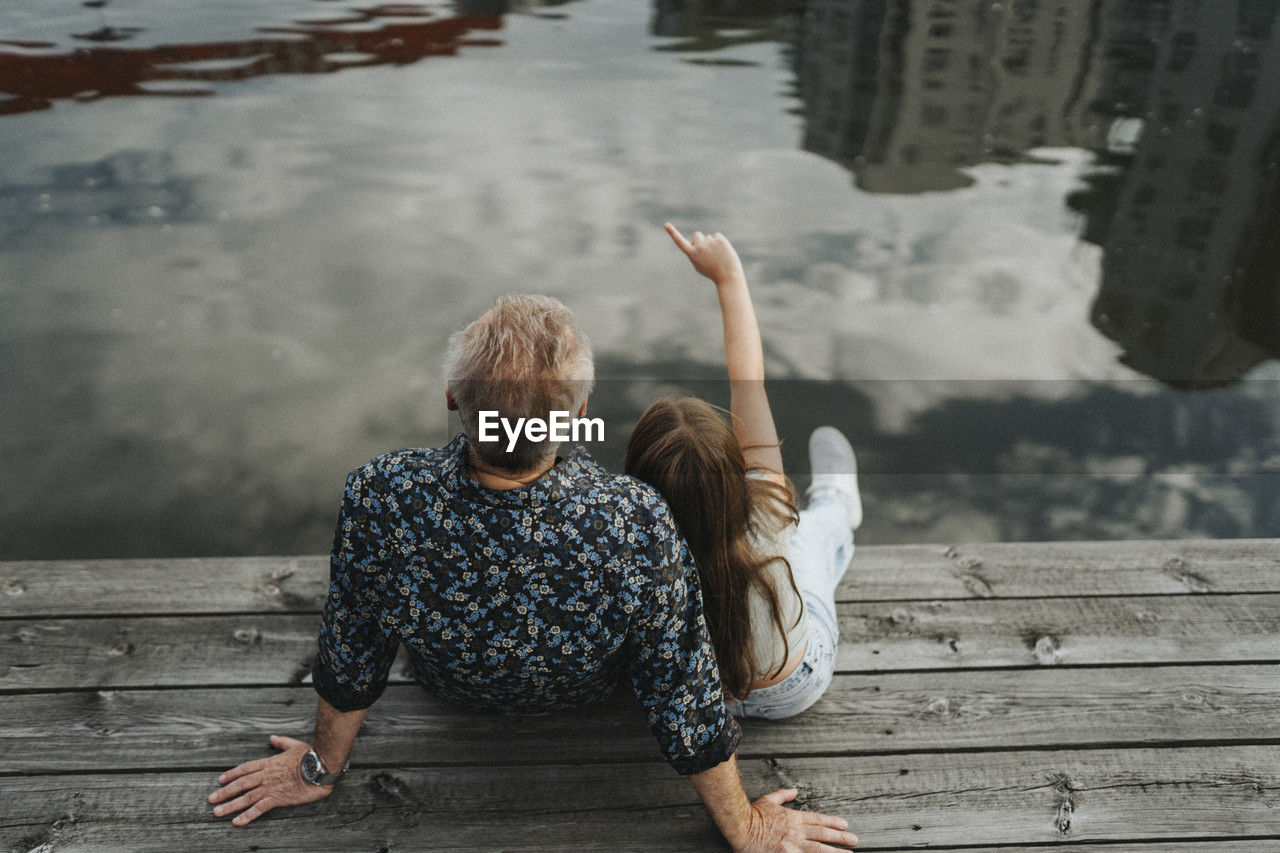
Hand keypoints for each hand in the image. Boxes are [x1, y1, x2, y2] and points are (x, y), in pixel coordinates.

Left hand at [208, 734, 332, 826]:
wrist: (321, 766)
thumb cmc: (311, 756)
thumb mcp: (295, 745)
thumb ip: (282, 742)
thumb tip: (273, 738)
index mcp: (270, 762)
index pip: (245, 768)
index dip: (231, 774)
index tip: (220, 780)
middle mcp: (267, 775)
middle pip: (241, 783)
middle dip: (224, 792)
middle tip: (211, 799)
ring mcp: (271, 786)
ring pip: (246, 797)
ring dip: (230, 805)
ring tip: (217, 812)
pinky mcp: (278, 798)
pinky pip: (259, 808)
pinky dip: (247, 816)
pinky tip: (237, 822)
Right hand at [665, 223, 745, 286]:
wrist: (728, 276)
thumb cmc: (712, 272)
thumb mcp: (699, 264)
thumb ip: (695, 252)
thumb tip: (696, 241)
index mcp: (692, 254)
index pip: (680, 242)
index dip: (672, 233)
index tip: (666, 225)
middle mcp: (699, 247)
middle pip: (697, 235)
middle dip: (701, 240)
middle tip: (708, 253)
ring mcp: (709, 242)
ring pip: (708, 237)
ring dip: (712, 243)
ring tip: (717, 256)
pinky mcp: (719, 240)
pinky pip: (717, 235)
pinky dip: (719, 242)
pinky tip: (723, 251)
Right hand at [732, 788, 857, 851]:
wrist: (739, 827)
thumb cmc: (752, 815)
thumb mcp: (768, 800)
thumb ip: (783, 795)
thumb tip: (794, 790)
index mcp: (793, 817)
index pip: (818, 820)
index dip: (833, 823)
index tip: (845, 825)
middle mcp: (795, 831)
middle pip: (822, 835)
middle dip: (840, 838)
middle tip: (854, 841)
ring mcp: (791, 845)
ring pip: (818, 850)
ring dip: (834, 852)